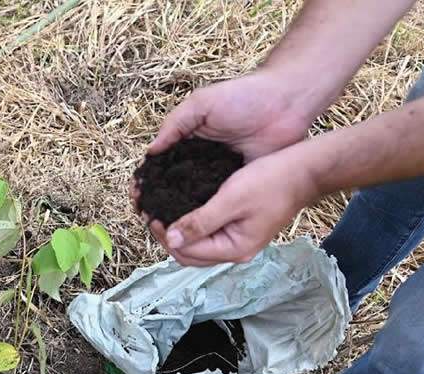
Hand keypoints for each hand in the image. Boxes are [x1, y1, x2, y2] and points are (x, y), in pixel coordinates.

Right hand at [131, 71, 313, 211]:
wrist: (287, 102)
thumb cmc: (243, 96)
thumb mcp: (201, 103)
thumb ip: (174, 125)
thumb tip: (150, 152)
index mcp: (187, 140)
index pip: (160, 165)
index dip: (146, 180)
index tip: (136, 196)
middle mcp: (199, 160)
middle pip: (172, 186)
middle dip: (158, 201)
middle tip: (146, 217)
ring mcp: (218, 174)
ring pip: (193, 198)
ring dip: (179, 212)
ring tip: (165, 227)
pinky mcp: (237, 183)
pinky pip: (217, 202)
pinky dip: (205, 213)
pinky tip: (192, 226)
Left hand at [150, 148, 319, 265]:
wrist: (305, 171)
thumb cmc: (271, 181)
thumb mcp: (231, 199)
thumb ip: (200, 222)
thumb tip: (171, 239)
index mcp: (233, 249)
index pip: (186, 253)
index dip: (164, 235)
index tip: (151, 214)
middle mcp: (234, 251)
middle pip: (189, 254)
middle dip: (168, 236)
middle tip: (152, 213)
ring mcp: (237, 241)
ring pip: (197, 244)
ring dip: (177, 231)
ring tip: (161, 210)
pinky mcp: (238, 228)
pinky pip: (207, 232)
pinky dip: (190, 224)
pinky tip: (180, 207)